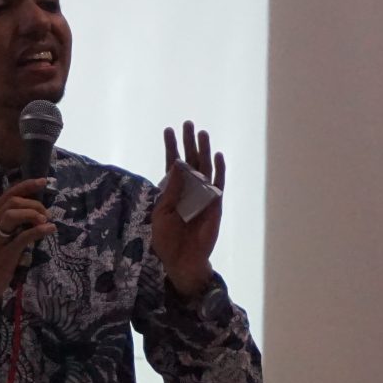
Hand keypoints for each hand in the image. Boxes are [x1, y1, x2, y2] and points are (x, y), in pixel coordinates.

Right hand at [0, 178, 54, 311]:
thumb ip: (9, 219)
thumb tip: (32, 207)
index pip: (8, 193)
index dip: (27, 185)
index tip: (44, 181)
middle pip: (13, 202)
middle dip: (34, 203)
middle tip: (46, 213)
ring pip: (13, 214)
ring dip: (33, 213)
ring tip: (45, 220)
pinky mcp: (4, 253)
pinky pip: (23, 236)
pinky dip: (38, 230)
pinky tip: (48, 229)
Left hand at [152, 120, 224, 297]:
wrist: (181, 260)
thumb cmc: (167, 239)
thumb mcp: (162, 213)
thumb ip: (170, 190)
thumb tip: (176, 165)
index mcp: (173, 191)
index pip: (173, 164)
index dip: (171, 147)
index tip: (168, 130)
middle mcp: (189, 190)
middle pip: (191, 161)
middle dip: (188, 142)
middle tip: (188, 123)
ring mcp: (203, 196)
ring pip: (205, 168)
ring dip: (204, 150)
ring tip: (202, 133)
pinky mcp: (214, 205)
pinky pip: (218, 184)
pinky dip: (219, 170)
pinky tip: (218, 155)